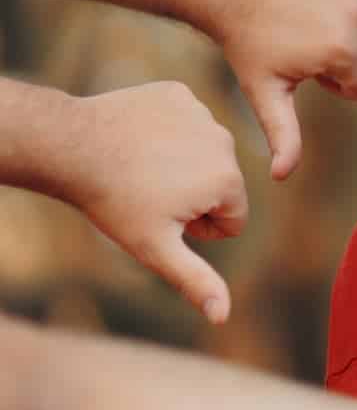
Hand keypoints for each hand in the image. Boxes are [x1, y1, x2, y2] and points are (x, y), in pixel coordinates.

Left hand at [66, 83, 246, 322]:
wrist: (71, 146)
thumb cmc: (114, 203)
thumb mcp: (155, 248)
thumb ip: (196, 280)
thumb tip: (224, 316)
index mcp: (228, 181)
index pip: (233, 218)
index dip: (198, 228)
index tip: (163, 217)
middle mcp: (226, 143)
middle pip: (222, 184)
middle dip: (194, 194)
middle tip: (149, 193)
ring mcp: (203, 113)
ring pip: (204, 152)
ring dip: (182, 163)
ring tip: (142, 167)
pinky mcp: (179, 93)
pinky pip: (185, 121)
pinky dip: (166, 131)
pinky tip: (138, 139)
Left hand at [198, 0, 356, 180]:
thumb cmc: (247, 43)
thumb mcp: (265, 92)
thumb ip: (284, 135)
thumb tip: (281, 176)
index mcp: (342, 49)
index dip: (344, 88)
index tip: (312, 75)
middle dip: (356, 61)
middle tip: (313, 51)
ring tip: (314, 26)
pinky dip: (356, 1)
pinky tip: (318, 0)